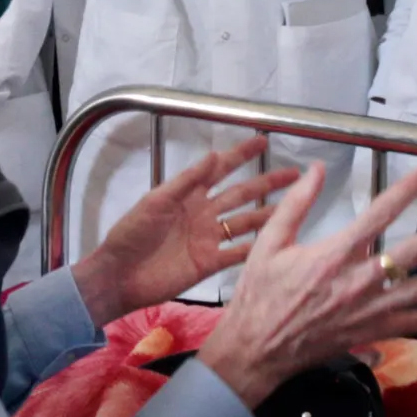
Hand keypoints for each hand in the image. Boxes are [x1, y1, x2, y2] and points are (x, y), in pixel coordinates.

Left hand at [73, 136, 296, 325]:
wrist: (120, 275)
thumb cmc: (133, 233)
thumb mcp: (157, 201)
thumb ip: (187, 181)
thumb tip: (214, 155)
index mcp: (188, 195)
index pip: (220, 169)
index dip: (241, 155)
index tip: (263, 141)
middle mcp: (203, 213)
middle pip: (241, 194)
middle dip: (267, 183)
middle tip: (295, 174)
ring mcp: (208, 239)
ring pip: (245, 222)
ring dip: (268, 213)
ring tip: (296, 205)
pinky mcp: (209, 263)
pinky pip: (237, 254)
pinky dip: (255, 248)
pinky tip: (276, 242)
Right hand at [195, 163, 416, 407]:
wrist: (256, 348)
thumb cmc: (260, 294)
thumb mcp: (270, 243)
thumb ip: (296, 204)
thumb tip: (316, 169)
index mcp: (334, 255)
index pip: (379, 215)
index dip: (406, 191)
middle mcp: (358, 282)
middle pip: (414, 251)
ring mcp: (368, 310)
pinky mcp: (370, 332)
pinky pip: (413, 323)